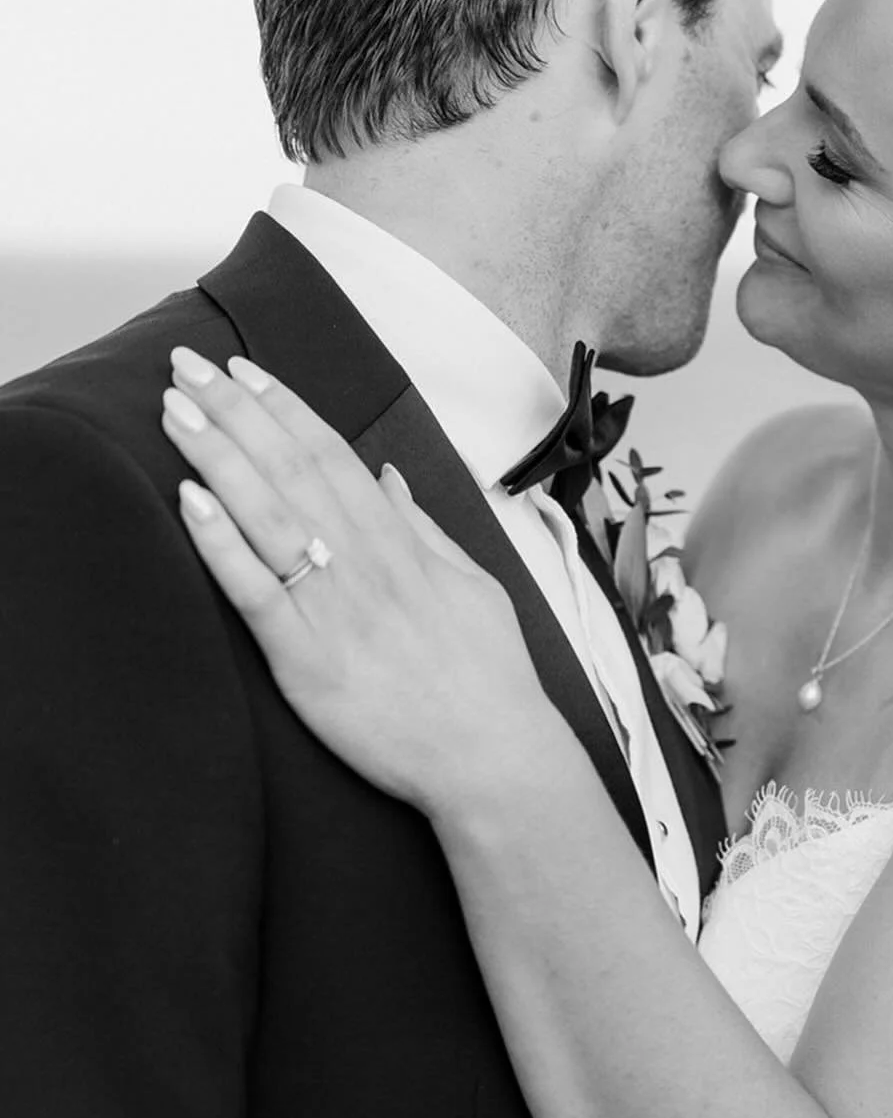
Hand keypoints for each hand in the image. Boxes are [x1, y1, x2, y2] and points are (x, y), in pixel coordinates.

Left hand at [160, 347, 556, 817]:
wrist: (493, 754)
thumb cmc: (488, 677)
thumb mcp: (472, 585)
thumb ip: (424, 529)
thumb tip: (391, 478)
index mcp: (400, 543)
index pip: (334, 455)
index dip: (285, 407)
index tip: (245, 369)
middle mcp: (365, 561)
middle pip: (291, 467)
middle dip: (236, 410)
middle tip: (187, 363)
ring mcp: (335, 607)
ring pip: (266, 514)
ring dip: (217, 455)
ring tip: (175, 409)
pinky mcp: (307, 658)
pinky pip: (255, 591)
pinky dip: (220, 542)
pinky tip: (186, 501)